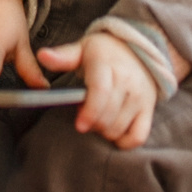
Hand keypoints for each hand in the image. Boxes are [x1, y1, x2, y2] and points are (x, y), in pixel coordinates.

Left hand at [37, 33, 155, 147]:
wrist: (137, 51)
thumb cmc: (103, 53)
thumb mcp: (82, 49)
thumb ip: (62, 56)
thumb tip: (42, 56)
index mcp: (108, 65)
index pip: (101, 92)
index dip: (89, 112)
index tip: (79, 125)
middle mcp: (127, 81)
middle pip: (108, 115)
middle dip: (91, 122)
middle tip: (84, 116)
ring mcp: (140, 97)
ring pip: (119, 128)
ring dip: (103, 131)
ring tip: (96, 119)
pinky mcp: (148, 110)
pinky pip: (138, 136)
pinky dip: (123, 141)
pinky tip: (112, 132)